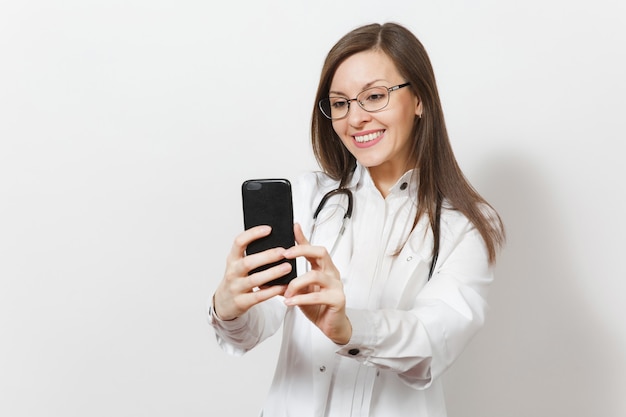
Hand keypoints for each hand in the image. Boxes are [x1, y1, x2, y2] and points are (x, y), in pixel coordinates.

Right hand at [213, 225, 288, 320]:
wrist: (223, 303)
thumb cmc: (236, 280)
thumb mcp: (238, 265)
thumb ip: (252, 254)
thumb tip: (275, 239)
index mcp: (232, 259)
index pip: (239, 242)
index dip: (253, 234)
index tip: (269, 229)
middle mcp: (232, 272)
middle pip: (248, 262)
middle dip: (267, 256)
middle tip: (284, 251)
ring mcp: (236, 288)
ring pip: (255, 280)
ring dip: (272, 273)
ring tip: (287, 267)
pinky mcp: (241, 302)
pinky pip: (259, 296)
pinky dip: (272, 291)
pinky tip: (284, 286)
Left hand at [283, 223, 351, 343]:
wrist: (331, 326)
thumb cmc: (317, 306)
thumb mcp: (301, 289)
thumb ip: (289, 280)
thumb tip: (268, 273)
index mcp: (323, 268)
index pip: (313, 248)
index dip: (303, 237)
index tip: (293, 226)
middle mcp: (331, 273)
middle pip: (320, 253)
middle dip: (302, 251)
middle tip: (285, 255)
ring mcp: (336, 285)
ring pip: (315, 275)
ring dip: (296, 283)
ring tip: (285, 292)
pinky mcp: (337, 299)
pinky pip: (317, 296)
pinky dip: (301, 298)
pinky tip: (290, 302)